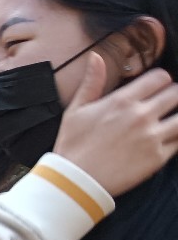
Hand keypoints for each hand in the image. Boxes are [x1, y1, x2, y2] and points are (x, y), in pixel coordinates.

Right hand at [52, 52, 177, 196]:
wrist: (74, 181)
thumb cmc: (72, 146)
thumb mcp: (75, 111)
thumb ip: (92, 82)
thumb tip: (96, 57)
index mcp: (122, 101)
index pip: (160, 78)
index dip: (161, 81)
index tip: (156, 89)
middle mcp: (141, 115)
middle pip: (177, 94)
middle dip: (173, 96)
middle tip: (165, 105)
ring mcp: (152, 137)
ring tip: (170, 122)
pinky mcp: (158, 158)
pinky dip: (176, 138)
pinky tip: (167, 140)